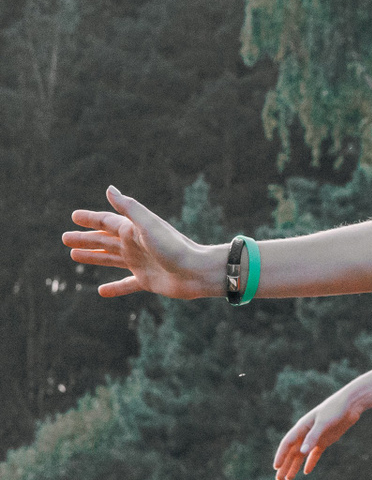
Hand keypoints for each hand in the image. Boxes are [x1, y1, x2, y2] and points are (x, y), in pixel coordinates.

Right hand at [64, 186, 221, 298]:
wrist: (198, 272)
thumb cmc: (174, 247)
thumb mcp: (149, 225)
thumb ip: (129, 208)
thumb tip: (109, 189)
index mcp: (134, 231)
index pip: (107, 223)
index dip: (90, 219)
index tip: (73, 216)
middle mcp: (136, 246)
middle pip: (104, 241)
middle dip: (85, 239)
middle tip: (64, 238)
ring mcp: (141, 264)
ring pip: (110, 259)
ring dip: (93, 257)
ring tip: (74, 256)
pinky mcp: (147, 281)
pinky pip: (126, 284)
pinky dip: (114, 287)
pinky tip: (101, 291)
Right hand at [274, 388, 365, 479]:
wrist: (350, 404)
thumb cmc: (335, 409)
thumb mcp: (324, 423)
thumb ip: (313, 437)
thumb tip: (301, 452)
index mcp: (302, 427)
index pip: (287, 443)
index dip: (281, 455)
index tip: (276, 467)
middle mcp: (306, 433)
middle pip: (292, 452)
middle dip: (285, 465)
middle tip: (278, 479)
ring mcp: (315, 437)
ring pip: (302, 455)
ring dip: (295, 466)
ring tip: (288, 479)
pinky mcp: (325, 440)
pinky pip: (315, 454)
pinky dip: (310, 462)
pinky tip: (306, 471)